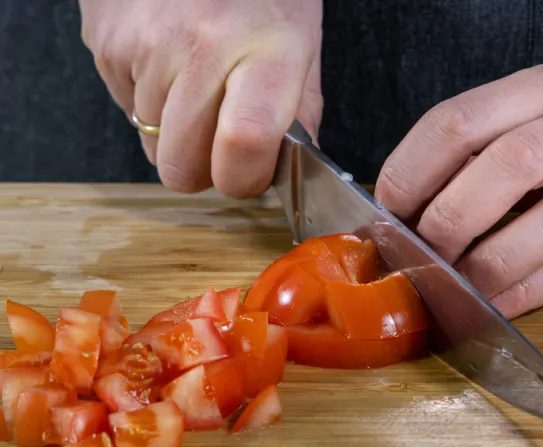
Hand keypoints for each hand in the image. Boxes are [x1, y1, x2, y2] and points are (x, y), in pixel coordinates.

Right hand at [79, 0, 322, 197]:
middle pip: (182, 165)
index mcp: (266, 50)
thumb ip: (300, 110)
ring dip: (175, 132)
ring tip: (197, 82)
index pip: (244, 143)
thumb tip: (293, 169)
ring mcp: (146, 45)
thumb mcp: (302, 40)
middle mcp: (201, 47)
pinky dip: (149, 100)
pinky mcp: (108, 43)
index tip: (249, 174)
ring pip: (151, 144)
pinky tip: (170, 62)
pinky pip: (126, 108)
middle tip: (220, 138)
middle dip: (202, 168)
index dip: (243, 178)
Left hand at [375, 46, 542, 318]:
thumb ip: (491, 139)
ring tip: (449, 287)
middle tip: (416, 254)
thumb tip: (414, 203)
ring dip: (484, 266)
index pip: (462, 120)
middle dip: (446, 221)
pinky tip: (494, 305)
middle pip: (503, 169)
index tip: (387, 207)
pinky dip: (526, 291)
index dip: (412, 168)